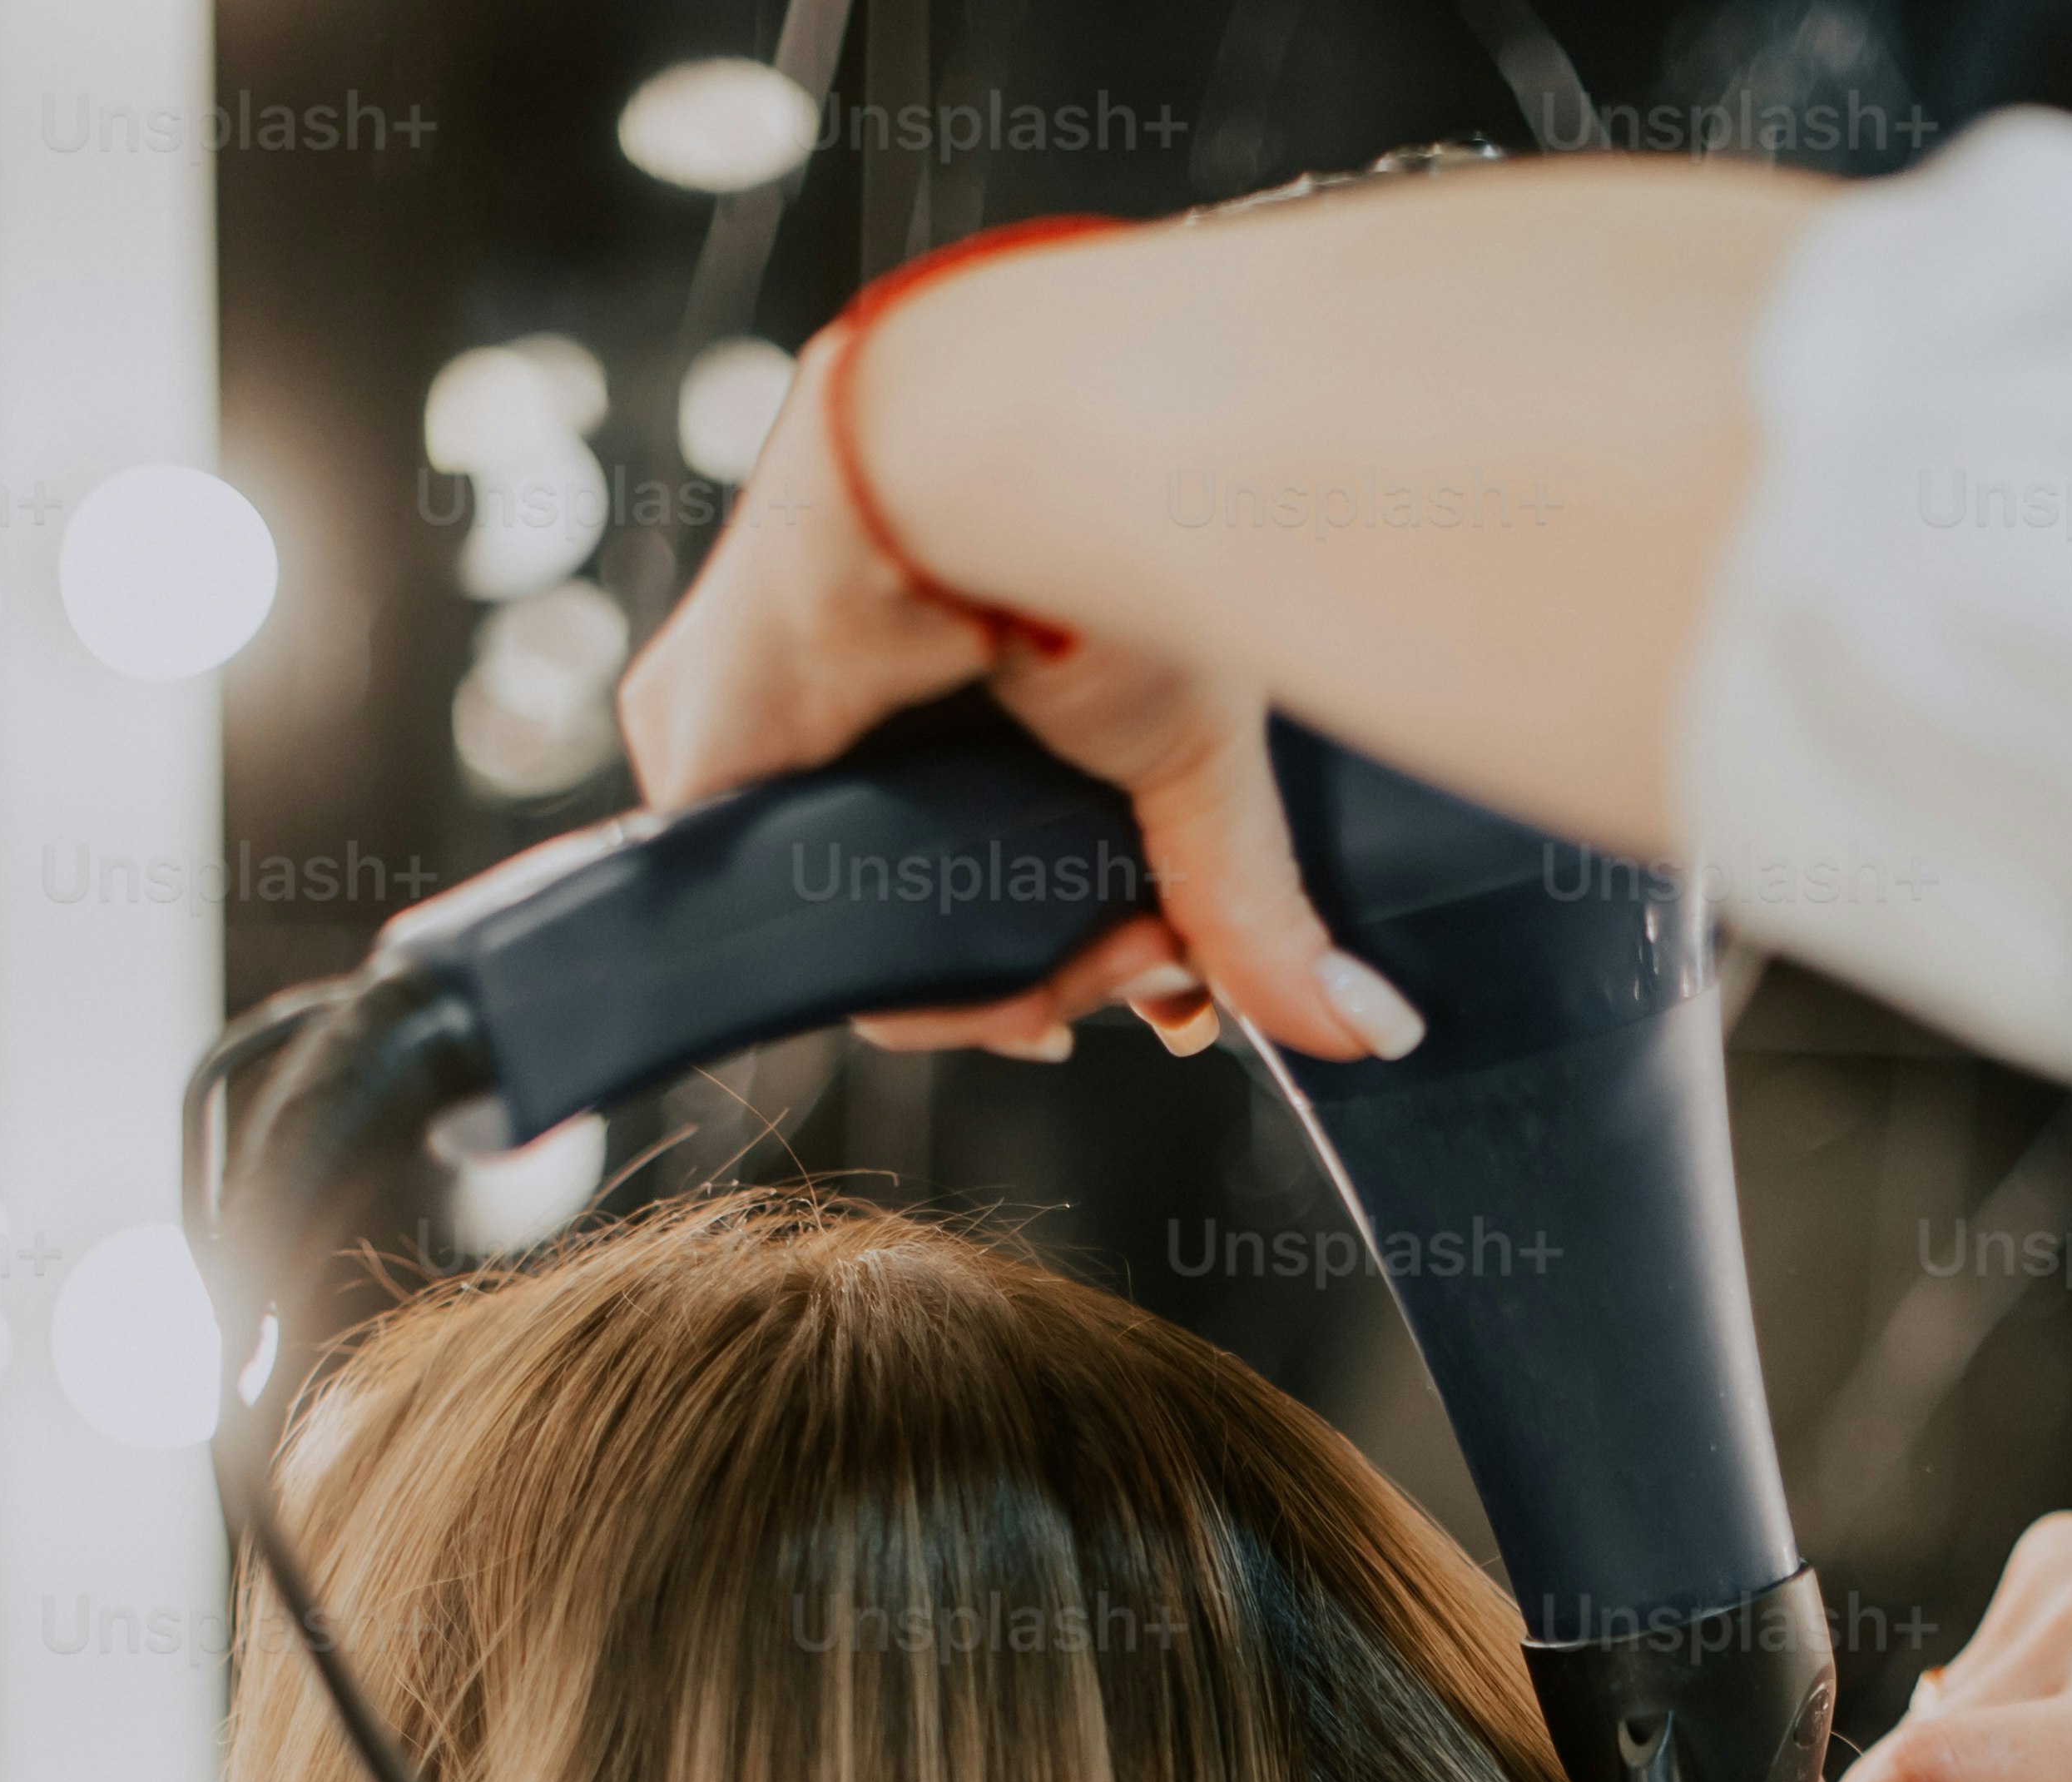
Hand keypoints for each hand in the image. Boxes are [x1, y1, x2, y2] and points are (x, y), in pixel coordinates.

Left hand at [615, 329, 1422, 1072]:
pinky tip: (1017, 982)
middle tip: (1155, 982)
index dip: (1081, 950)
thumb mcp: (1196, 760)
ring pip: (881, 941)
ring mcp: (767, 735)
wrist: (999, 465)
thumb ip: (1251, 904)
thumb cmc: (1104, 545)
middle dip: (1060, 978)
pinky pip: (807, 939)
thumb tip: (1369, 1026)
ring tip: (1112, 967)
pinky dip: (920, 986)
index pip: (991, 853)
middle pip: (942, 916)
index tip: (1166, 995)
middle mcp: (848, 701)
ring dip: (1006, 990)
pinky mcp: (703, 764)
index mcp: (947, 660)